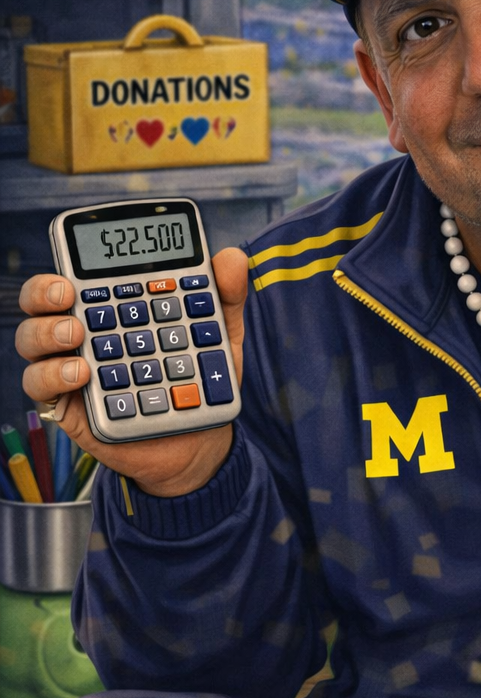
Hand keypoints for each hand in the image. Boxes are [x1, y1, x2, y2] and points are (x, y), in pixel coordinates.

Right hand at [15, 247, 247, 497]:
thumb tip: (232, 256)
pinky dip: (53, 375)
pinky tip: (82, 373)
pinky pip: (39, 386)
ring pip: (31, 339)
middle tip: (69, 291)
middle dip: (44, 289)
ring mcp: (70, 365)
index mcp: (112, 307)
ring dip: (47, 331)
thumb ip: (224, 297)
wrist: (199, 443)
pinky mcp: (68, 403)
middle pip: (40, 300)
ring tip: (77, 334)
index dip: (73, 259)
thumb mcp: (218, 337)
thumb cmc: (199, 382)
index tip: (91, 255)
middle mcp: (83, 331)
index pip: (81, 274)